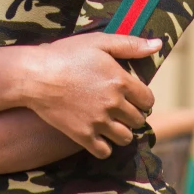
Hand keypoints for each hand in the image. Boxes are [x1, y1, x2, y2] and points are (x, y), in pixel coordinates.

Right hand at [21, 33, 160, 158]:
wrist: (35, 75)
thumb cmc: (66, 54)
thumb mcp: (98, 42)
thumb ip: (130, 44)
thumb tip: (158, 44)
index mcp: (121, 81)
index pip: (147, 99)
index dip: (141, 98)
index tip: (131, 95)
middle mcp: (114, 104)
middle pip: (138, 119)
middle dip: (132, 114)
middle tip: (119, 108)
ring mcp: (99, 122)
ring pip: (125, 137)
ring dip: (121, 131)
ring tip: (110, 122)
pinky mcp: (83, 135)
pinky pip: (104, 151)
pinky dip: (104, 146)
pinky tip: (97, 135)